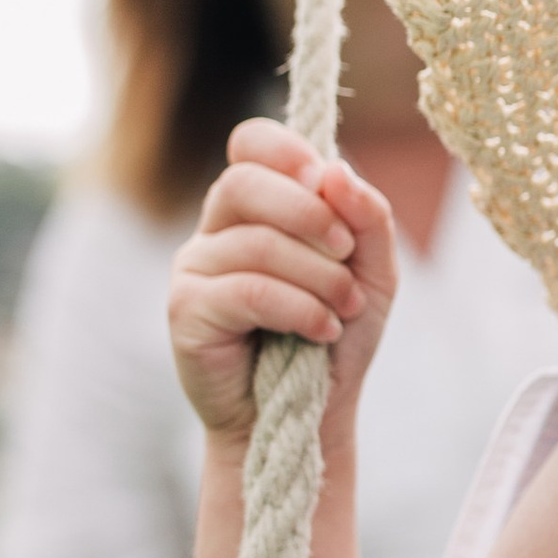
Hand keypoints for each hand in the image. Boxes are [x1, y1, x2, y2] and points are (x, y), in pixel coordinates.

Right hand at [168, 120, 398, 440]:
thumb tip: (334, 169)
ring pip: (255, 242)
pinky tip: (323, 330)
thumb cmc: (336, 335)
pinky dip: (298, 307)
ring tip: (345, 307)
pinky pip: (245, 290)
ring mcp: (194, 267)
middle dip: (309, 214)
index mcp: (259, 204)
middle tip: (347, 254)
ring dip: (318, 275)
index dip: (287, 151)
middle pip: (243, 182)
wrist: (310, 413)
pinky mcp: (185, 310)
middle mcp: (217, 227)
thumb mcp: (372, 271)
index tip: (326, 181)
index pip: (251, 143)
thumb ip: (367, 217)